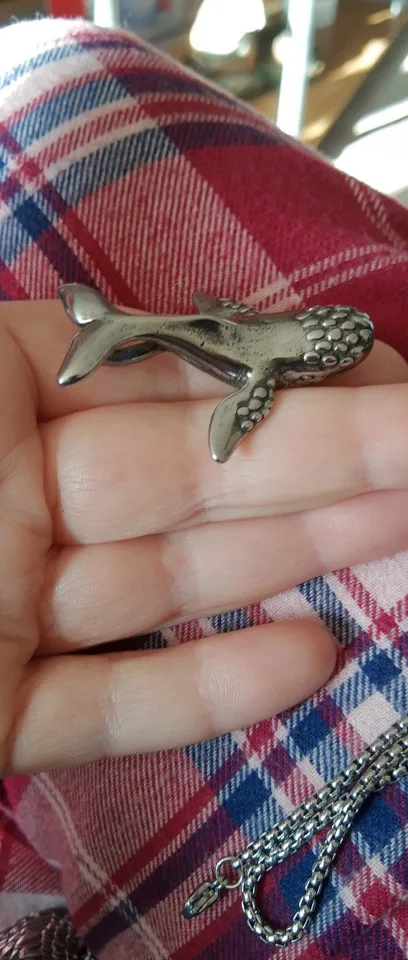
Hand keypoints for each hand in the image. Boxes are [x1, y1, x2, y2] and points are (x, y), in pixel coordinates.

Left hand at [1, 300, 406, 773]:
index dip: (267, 377)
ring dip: (287, 561)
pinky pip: (107, 708)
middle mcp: (9, 508)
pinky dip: (202, 691)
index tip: (377, 377)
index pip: (155, 383)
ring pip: (162, 585)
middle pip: (182, 480)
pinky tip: (309, 660)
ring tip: (402, 527)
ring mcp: (3, 619)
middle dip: (316, 460)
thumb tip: (176, 338)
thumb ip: (51, 351)